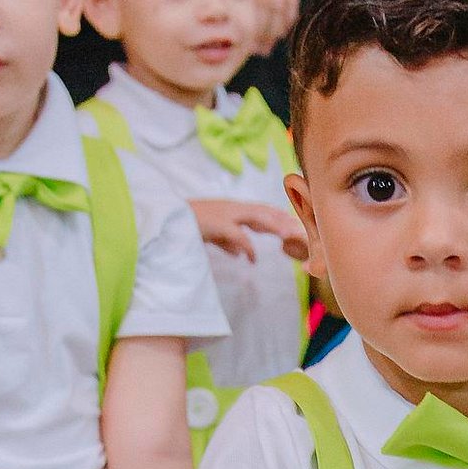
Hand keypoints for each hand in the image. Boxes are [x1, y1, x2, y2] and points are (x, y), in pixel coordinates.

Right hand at [189, 197, 309, 261]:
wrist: (165, 219)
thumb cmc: (186, 225)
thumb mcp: (212, 235)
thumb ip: (228, 242)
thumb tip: (242, 254)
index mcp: (231, 209)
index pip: (261, 211)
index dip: (279, 217)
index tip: (295, 226)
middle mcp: (232, 208)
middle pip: (265, 212)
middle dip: (284, 220)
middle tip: (302, 230)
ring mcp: (225, 214)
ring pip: (257, 217)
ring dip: (274, 226)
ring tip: (289, 236)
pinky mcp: (217, 224)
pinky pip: (238, 235)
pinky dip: (248, 247)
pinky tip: (253, 259)